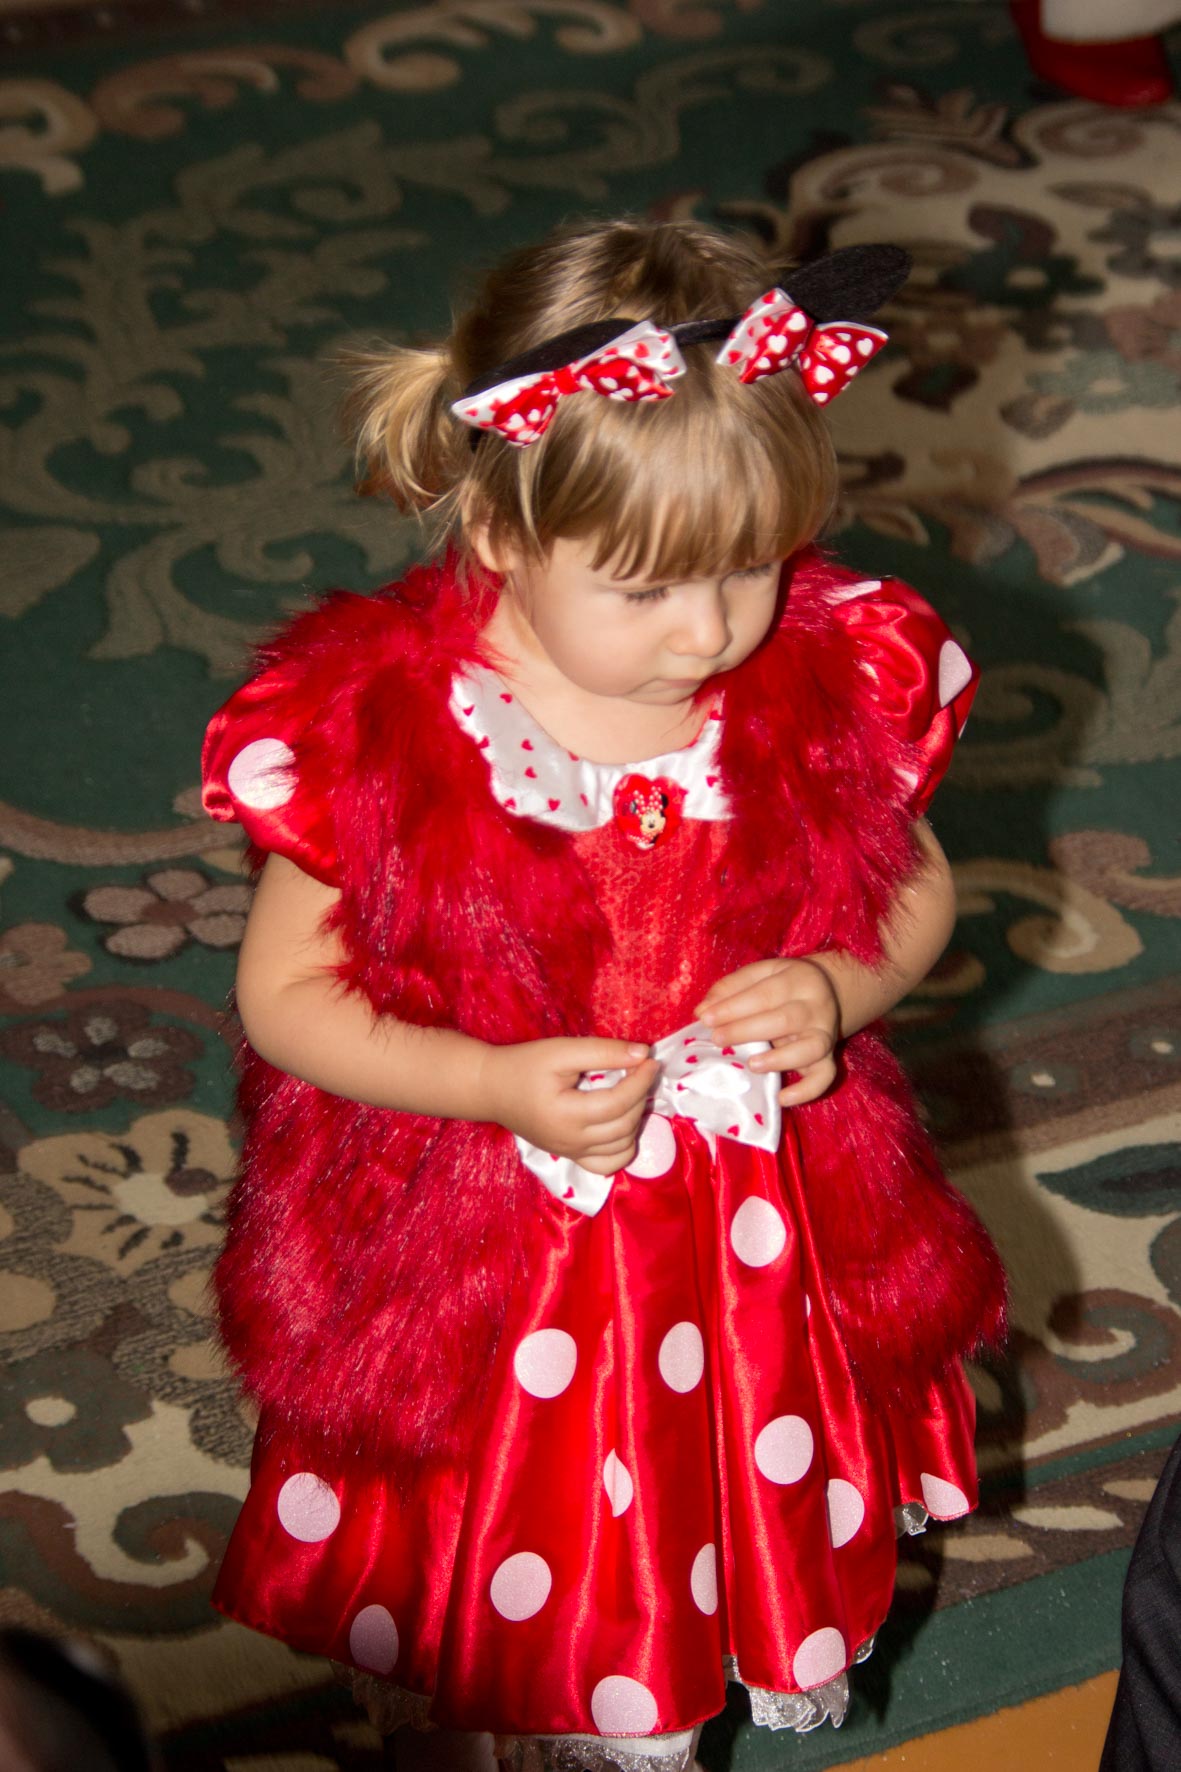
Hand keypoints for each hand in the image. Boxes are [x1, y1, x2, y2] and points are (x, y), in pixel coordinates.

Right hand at [480, 1037, 658, 1175]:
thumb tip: (642, 1054)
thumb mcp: (561, 1051)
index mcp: (567, 1115)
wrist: (492, 1088)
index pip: (619, 1102)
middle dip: (641, 1096)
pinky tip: (623, 1123)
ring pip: (622, 1147)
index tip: (650, 1060)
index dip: (641, 1081)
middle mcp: (571, 1142)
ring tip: (633, 1093)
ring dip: (636, 1120)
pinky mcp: (571, 1156)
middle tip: (642, 1071)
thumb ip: (602, 1052)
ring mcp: (572, 1153)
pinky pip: (607, 1164)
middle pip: (624, 1124)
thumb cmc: (524, 1065)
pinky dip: (624, 1148)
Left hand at [696, 957, 840, 1105]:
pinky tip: (782, 1098)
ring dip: (780, 1060)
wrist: (832, 990)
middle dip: (746, 1031)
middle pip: (784, 1020)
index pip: (764, 994)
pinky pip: (825, 1077)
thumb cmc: (784, 984)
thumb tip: (702, 1011)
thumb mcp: (761, 974)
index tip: (706, 1019)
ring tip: (751, 1065)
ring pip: (809, 1049)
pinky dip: (806, 1091)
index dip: (733, 1007)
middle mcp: (815, 1007)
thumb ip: (731, 988)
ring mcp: (825, 1034)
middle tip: (717, 1039)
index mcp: (797, 980)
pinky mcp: (830, 1058)